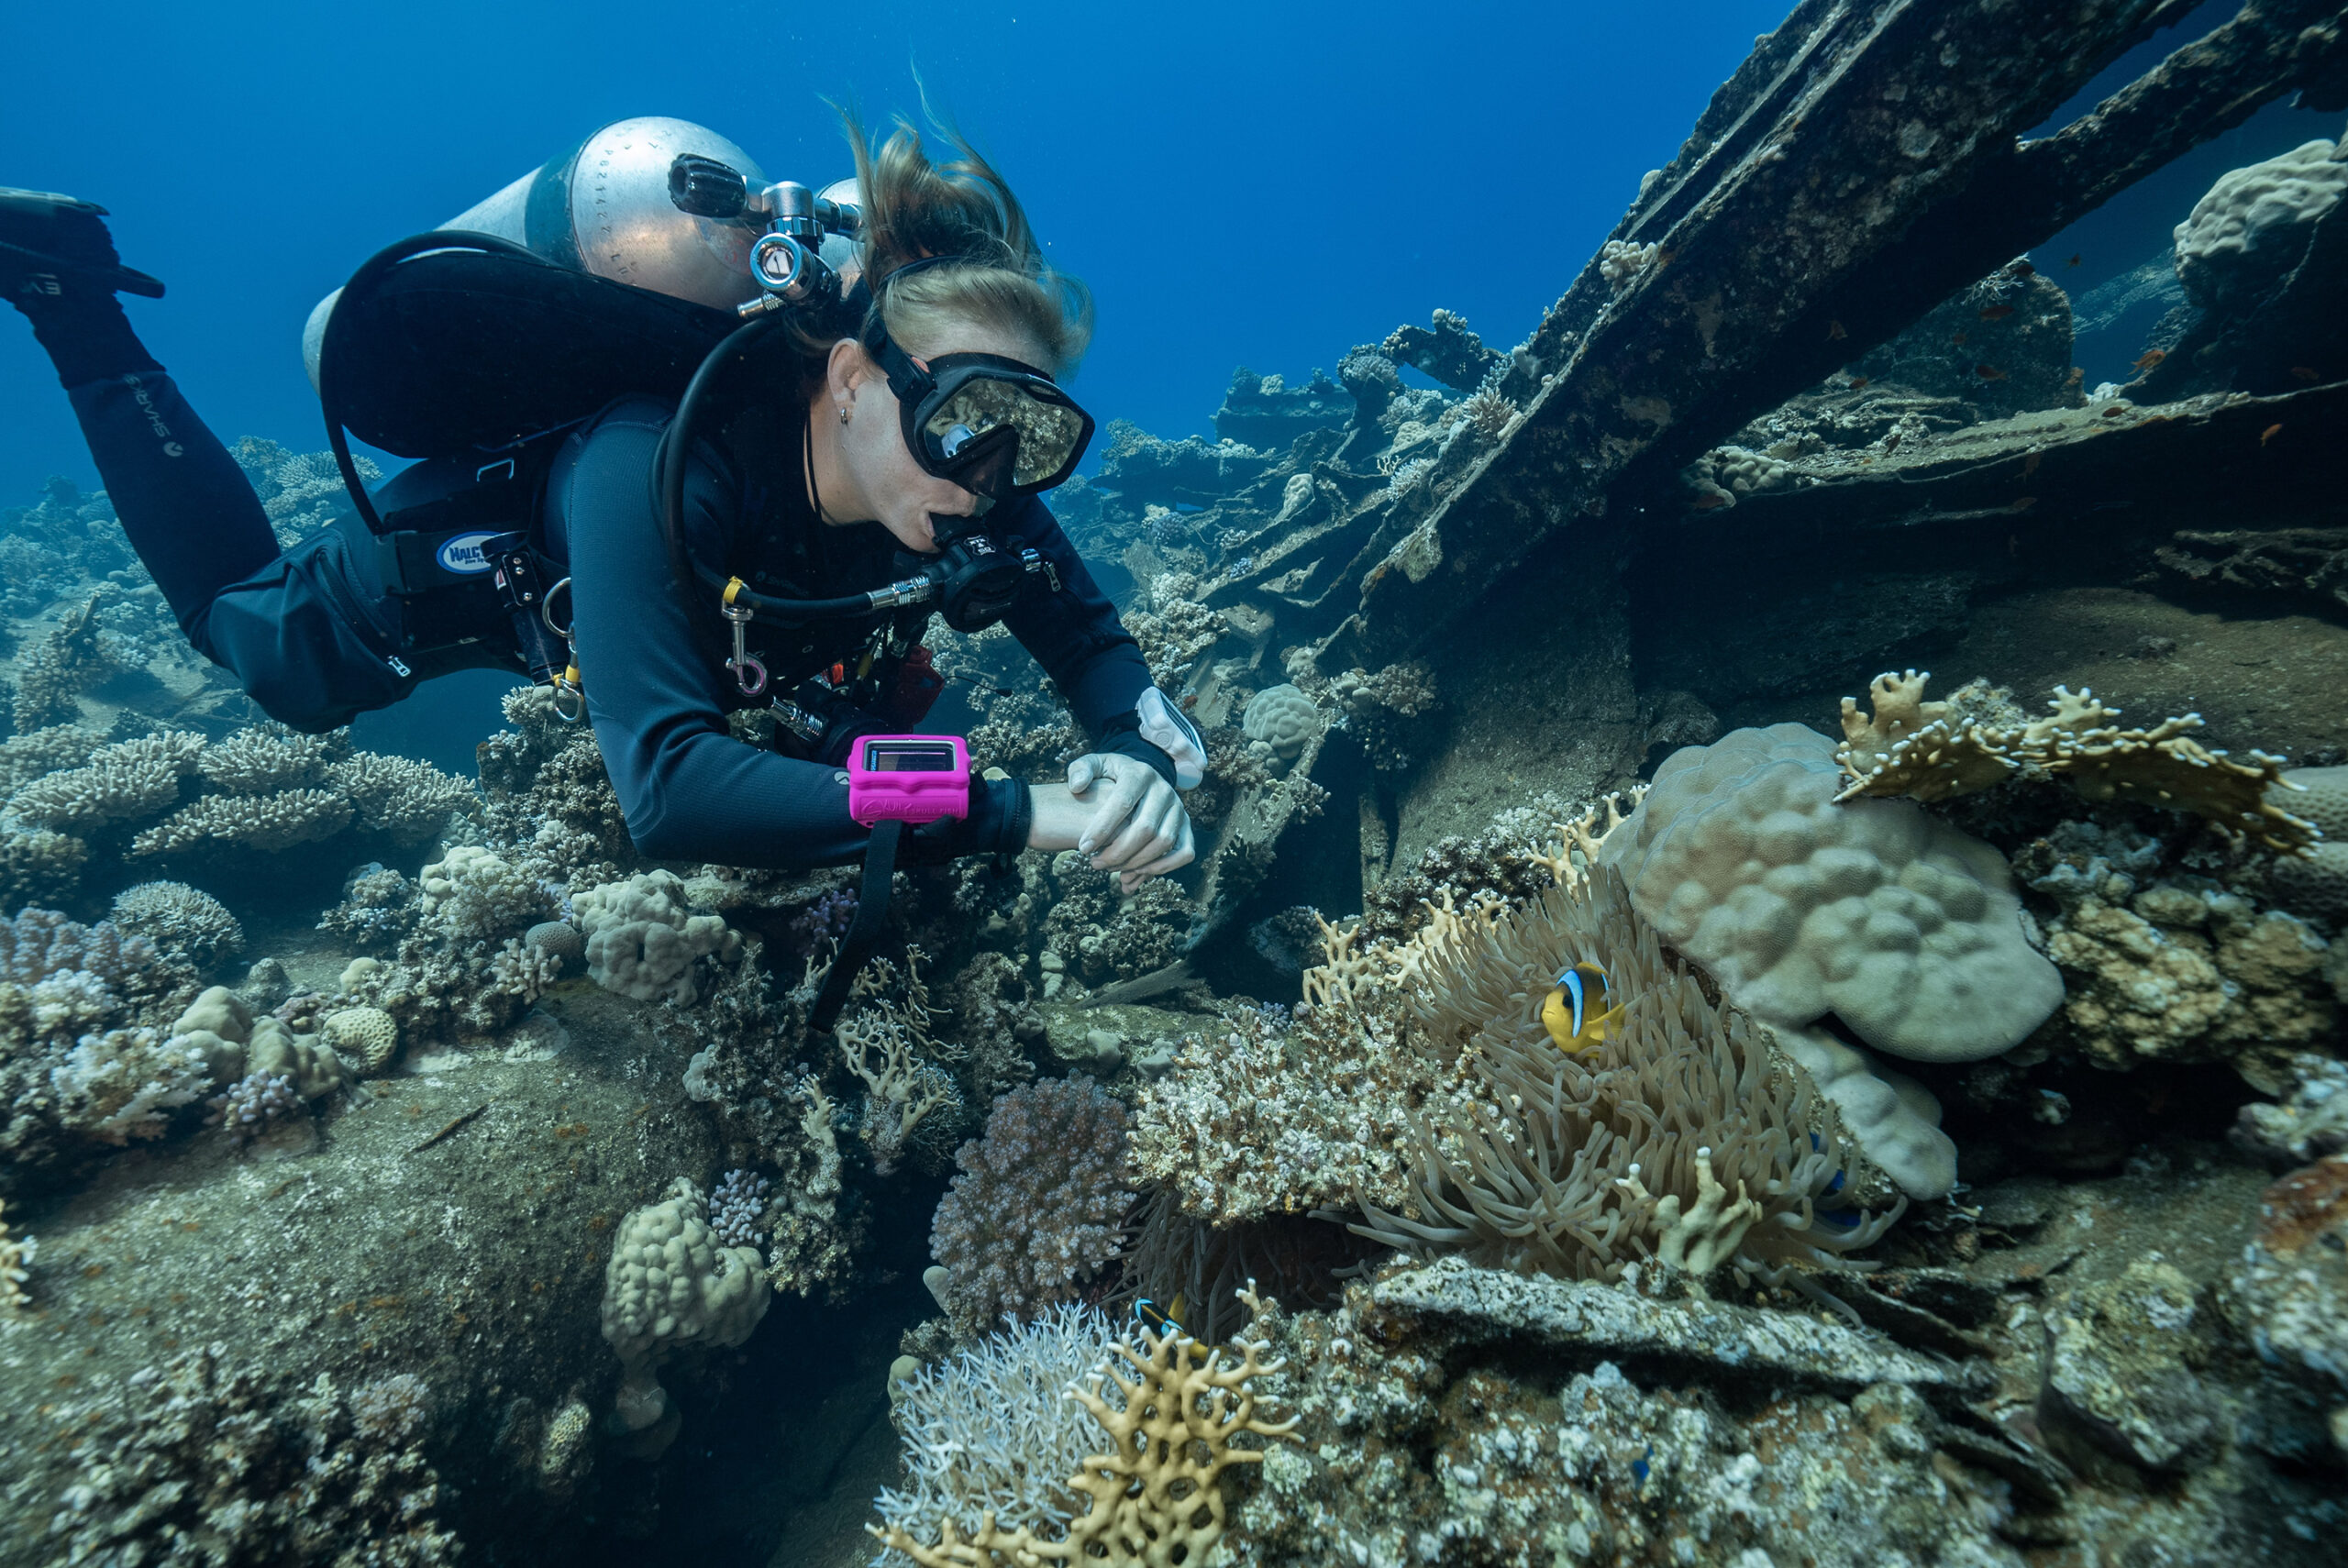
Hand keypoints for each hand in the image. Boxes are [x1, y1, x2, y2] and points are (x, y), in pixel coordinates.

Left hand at [1028, 754, 1194, 892]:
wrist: (1139, 780)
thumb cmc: (1112, 776)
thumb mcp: (1095, 765)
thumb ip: (1080, 770)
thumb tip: (1077, 786)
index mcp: (1140, 773)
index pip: (1123, 803)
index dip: (1102, 828)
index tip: (1084, 848)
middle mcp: (1164, 789)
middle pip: (1145, 828)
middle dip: (1118, 852)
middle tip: (1095, 863)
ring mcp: (1178, 808)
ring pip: (1163, 842)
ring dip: (1136, 862)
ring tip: (1111, 869)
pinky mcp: (1186, 825)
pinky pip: (1184, 851)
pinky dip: (1164, 867)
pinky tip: (1137, 873)